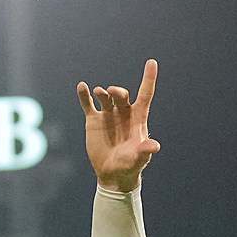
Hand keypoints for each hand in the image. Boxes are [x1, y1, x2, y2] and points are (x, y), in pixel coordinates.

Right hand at [76, 61, 160, 190]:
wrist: (112, 174)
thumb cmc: (130, 166)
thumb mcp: (139, 159)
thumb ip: (145, 151)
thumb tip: (154, 146)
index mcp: (138, 118)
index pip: (145, 94)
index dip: (149, 78)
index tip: (152, 62)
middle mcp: (123, 113)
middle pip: (121, 96)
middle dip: (117, 92)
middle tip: (111, 92)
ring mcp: (108, 115)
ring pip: (105, 98)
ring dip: (102, 94)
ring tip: (98, 92)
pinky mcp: (93, 121)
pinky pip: (88, 105)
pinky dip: (84, 96)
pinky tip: (82, 87)